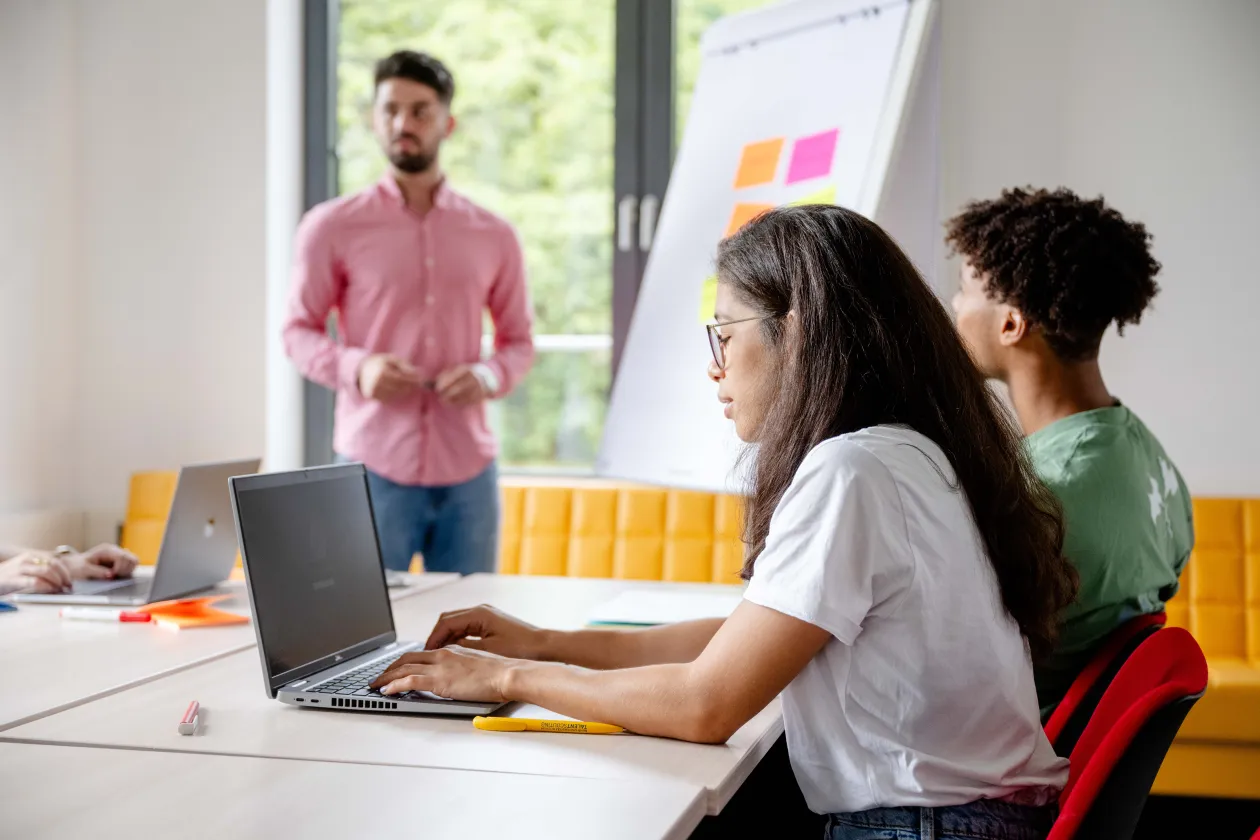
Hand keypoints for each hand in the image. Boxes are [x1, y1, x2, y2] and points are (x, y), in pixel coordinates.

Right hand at [0, 552, 71, 593]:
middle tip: (68, 587)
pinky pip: (34, 581)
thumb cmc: (10, 575)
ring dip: (57, 581)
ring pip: (46, 571)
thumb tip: (61, 577)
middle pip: (53, 565)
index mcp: (32, 555)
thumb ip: (41, 568)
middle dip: (64, 577)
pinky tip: (49, 590)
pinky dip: (46, 586)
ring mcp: (20, 568)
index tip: (70, 581)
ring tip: (60, 589)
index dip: (66, 571)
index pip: (55, 560)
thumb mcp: (26, 567)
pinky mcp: (13, 579)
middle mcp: (27, 559)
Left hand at [67, 544, 137, 580]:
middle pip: (132, 558)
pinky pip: (131, 565)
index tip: (112, 576)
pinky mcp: (121, 561)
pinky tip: (117, 575)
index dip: (120, 568)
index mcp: (106, 550)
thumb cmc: (78, 567)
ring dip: (127, 571)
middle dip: (125, 570)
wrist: (75, 565)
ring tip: (116, 576)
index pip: (122, 556)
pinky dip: (127, 571)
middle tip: (114, 577)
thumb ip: (97, 572)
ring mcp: (119, 555)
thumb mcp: (84, 570)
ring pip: (134, 561)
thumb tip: (111, 575)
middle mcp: (115, 550)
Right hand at [357, 354, 421, 401]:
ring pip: (395, 394)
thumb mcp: (392, 359)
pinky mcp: (372, 396)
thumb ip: (405, 366)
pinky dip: (396, 395)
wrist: (362, 369)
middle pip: (399, 388)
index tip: (420, 380)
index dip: (412, 380)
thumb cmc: (380, 363)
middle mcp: (377, 382)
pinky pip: (388, 398)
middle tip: (419, 384)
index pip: (401, 379)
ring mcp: (374, 390)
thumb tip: (417, 373)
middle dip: (411, 386)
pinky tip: (399, 390)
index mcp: (382, 372)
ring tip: (409, 386)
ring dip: (404, 391)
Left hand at [371, 646, 514, 701]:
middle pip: (406, 658)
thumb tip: (456, 678)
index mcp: (451, 650)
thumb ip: (462, 668)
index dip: (403, 662)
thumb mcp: (477, 665)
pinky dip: (394, 685)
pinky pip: (409, 680)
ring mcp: (439, 667)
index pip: (420, 653)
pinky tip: (387, 691)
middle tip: (378, 678)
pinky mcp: (439, 680)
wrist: (507, 673)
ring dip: (385, 677)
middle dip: (389, 668)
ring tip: (375, 686)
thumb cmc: (499, 673)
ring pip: (403, 668)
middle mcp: (442, 654)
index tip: (395, 669)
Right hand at [425, 604, 548, 659]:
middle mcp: (481, 611)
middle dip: (436, 636)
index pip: (446, 622)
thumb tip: (446, 649)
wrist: (544, 647)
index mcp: (479, 614)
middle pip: (448, 620)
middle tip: (428, 653)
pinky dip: (457, 638)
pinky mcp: (490, 623)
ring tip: (438, 654)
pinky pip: (467, 628)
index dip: (433, 638)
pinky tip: (455, 652)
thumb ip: (463, 648)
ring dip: (446, 637)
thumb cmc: (522, 648)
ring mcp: (486, 616)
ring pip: (457, 624)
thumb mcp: (487, 651)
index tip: (426, 651)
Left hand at [435, 364, 488, 406]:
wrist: (489, 376)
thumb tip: (433, 382)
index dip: (444, 382)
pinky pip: (468, 401)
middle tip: (440, 397)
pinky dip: (459, 403)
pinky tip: (453, 403)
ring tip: (444, 401)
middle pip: (459, 387)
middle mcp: (474, 377)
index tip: (437, 388)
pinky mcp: (481, 395)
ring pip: (463, 396)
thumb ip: (446, 375)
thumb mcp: (458, 370)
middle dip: (448, 393)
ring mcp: (479, 387)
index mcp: (466, 369)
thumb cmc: (467, 373)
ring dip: (452, 400)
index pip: (454, 375)